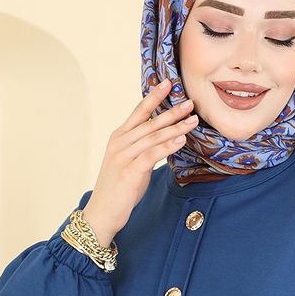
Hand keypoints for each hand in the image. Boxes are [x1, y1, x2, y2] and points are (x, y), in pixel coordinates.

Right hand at [82, 78, 197, 243]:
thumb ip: (144, 148)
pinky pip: (151, 155)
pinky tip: (181, 140)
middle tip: (190, 102)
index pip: (139, 111)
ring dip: (175, 128)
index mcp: (119, 137)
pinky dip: (167, 146)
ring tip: (192, 120)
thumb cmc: (119, 189)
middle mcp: (119, 143)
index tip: (168, 82)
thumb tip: (164, 139)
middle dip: (171, 111)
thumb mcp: (130, 163)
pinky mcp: (129, 172)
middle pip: (150, 122)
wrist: (102, 213)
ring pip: (153, 137)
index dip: (154, 96)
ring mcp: (123, 157)